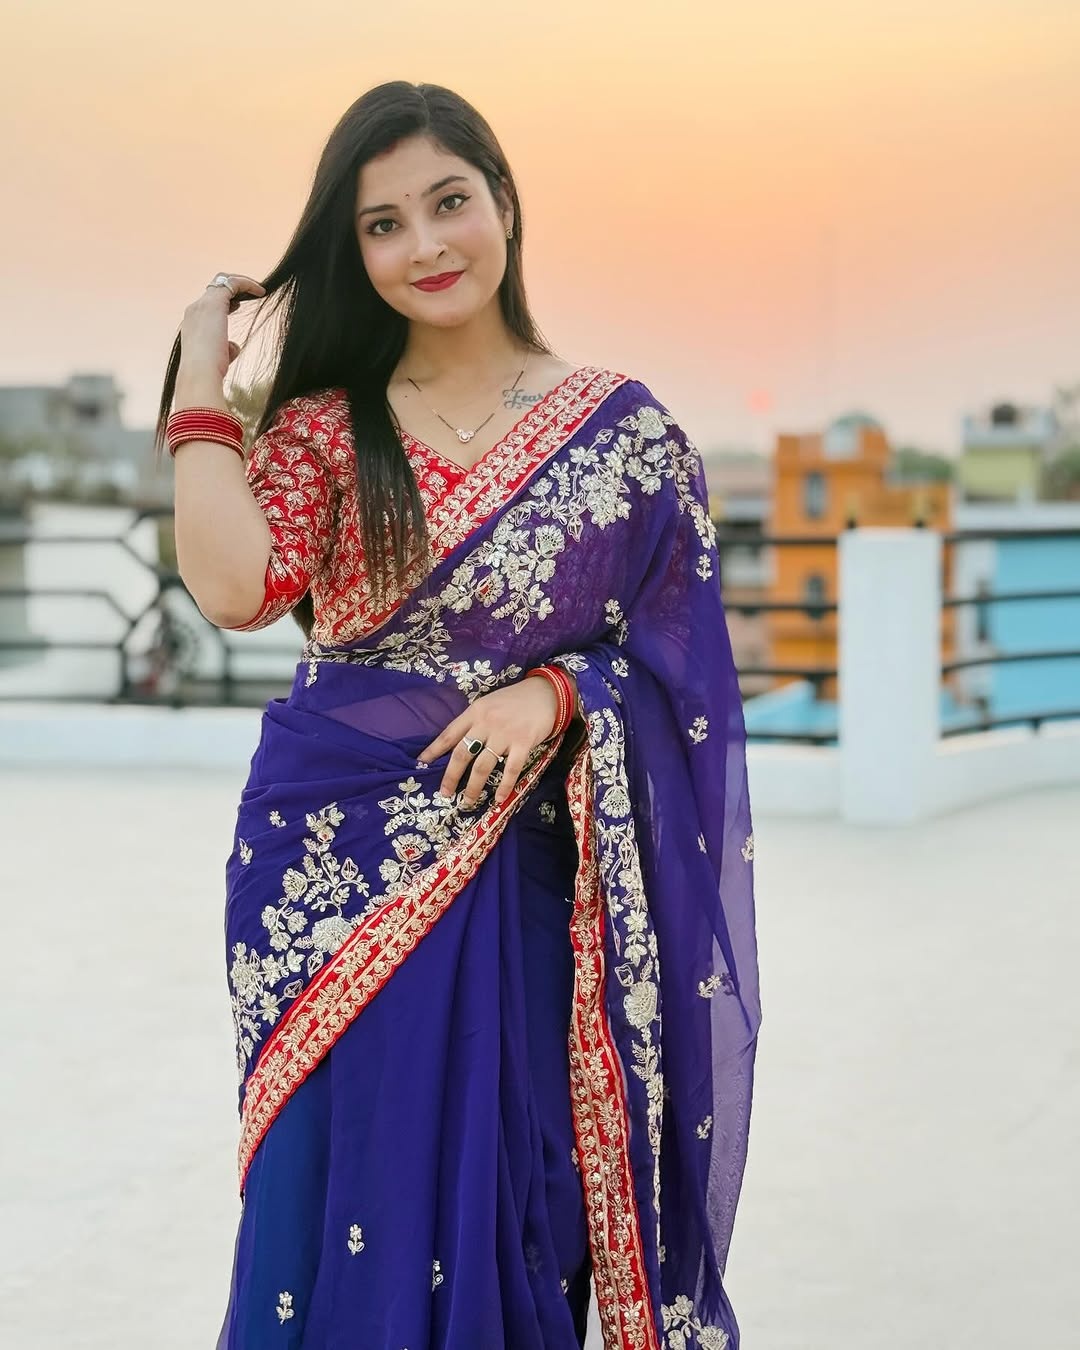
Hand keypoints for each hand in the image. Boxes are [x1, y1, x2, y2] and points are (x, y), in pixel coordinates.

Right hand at [178, 272, 265, 384]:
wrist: (199, 373)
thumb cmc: (209, 372)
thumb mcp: (218, 358)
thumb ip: (226, 348)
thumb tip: (235, 346)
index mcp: (192, 323)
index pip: (207, 303)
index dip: (223, 301)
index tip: (238, 305)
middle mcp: (194, 310)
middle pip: (214, 288)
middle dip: (232, 288)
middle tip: (251, 293)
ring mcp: (202, 305)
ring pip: (222, 281)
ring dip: (241, 283)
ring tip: (258, 290)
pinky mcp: (214, 303)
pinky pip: (232, 283)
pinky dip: (247, 284)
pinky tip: (261, 292)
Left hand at [418, 675, 560, 807]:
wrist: (546, 693)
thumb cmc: (515, 700)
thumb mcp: (488, 704)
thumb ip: (474, 721)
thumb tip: (457, 744)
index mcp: (475, 712)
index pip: (449, 733)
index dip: (434, 749)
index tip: (422, 762)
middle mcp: (486, 723)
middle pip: (462, 754)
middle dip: (451, 776)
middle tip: (445, 794)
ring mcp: (505, 734)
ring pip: (483, 766)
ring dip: (474, 787)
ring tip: (468, 801)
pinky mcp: (523, 742)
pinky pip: (510, 769)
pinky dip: (504, 786)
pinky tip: (499, 799)